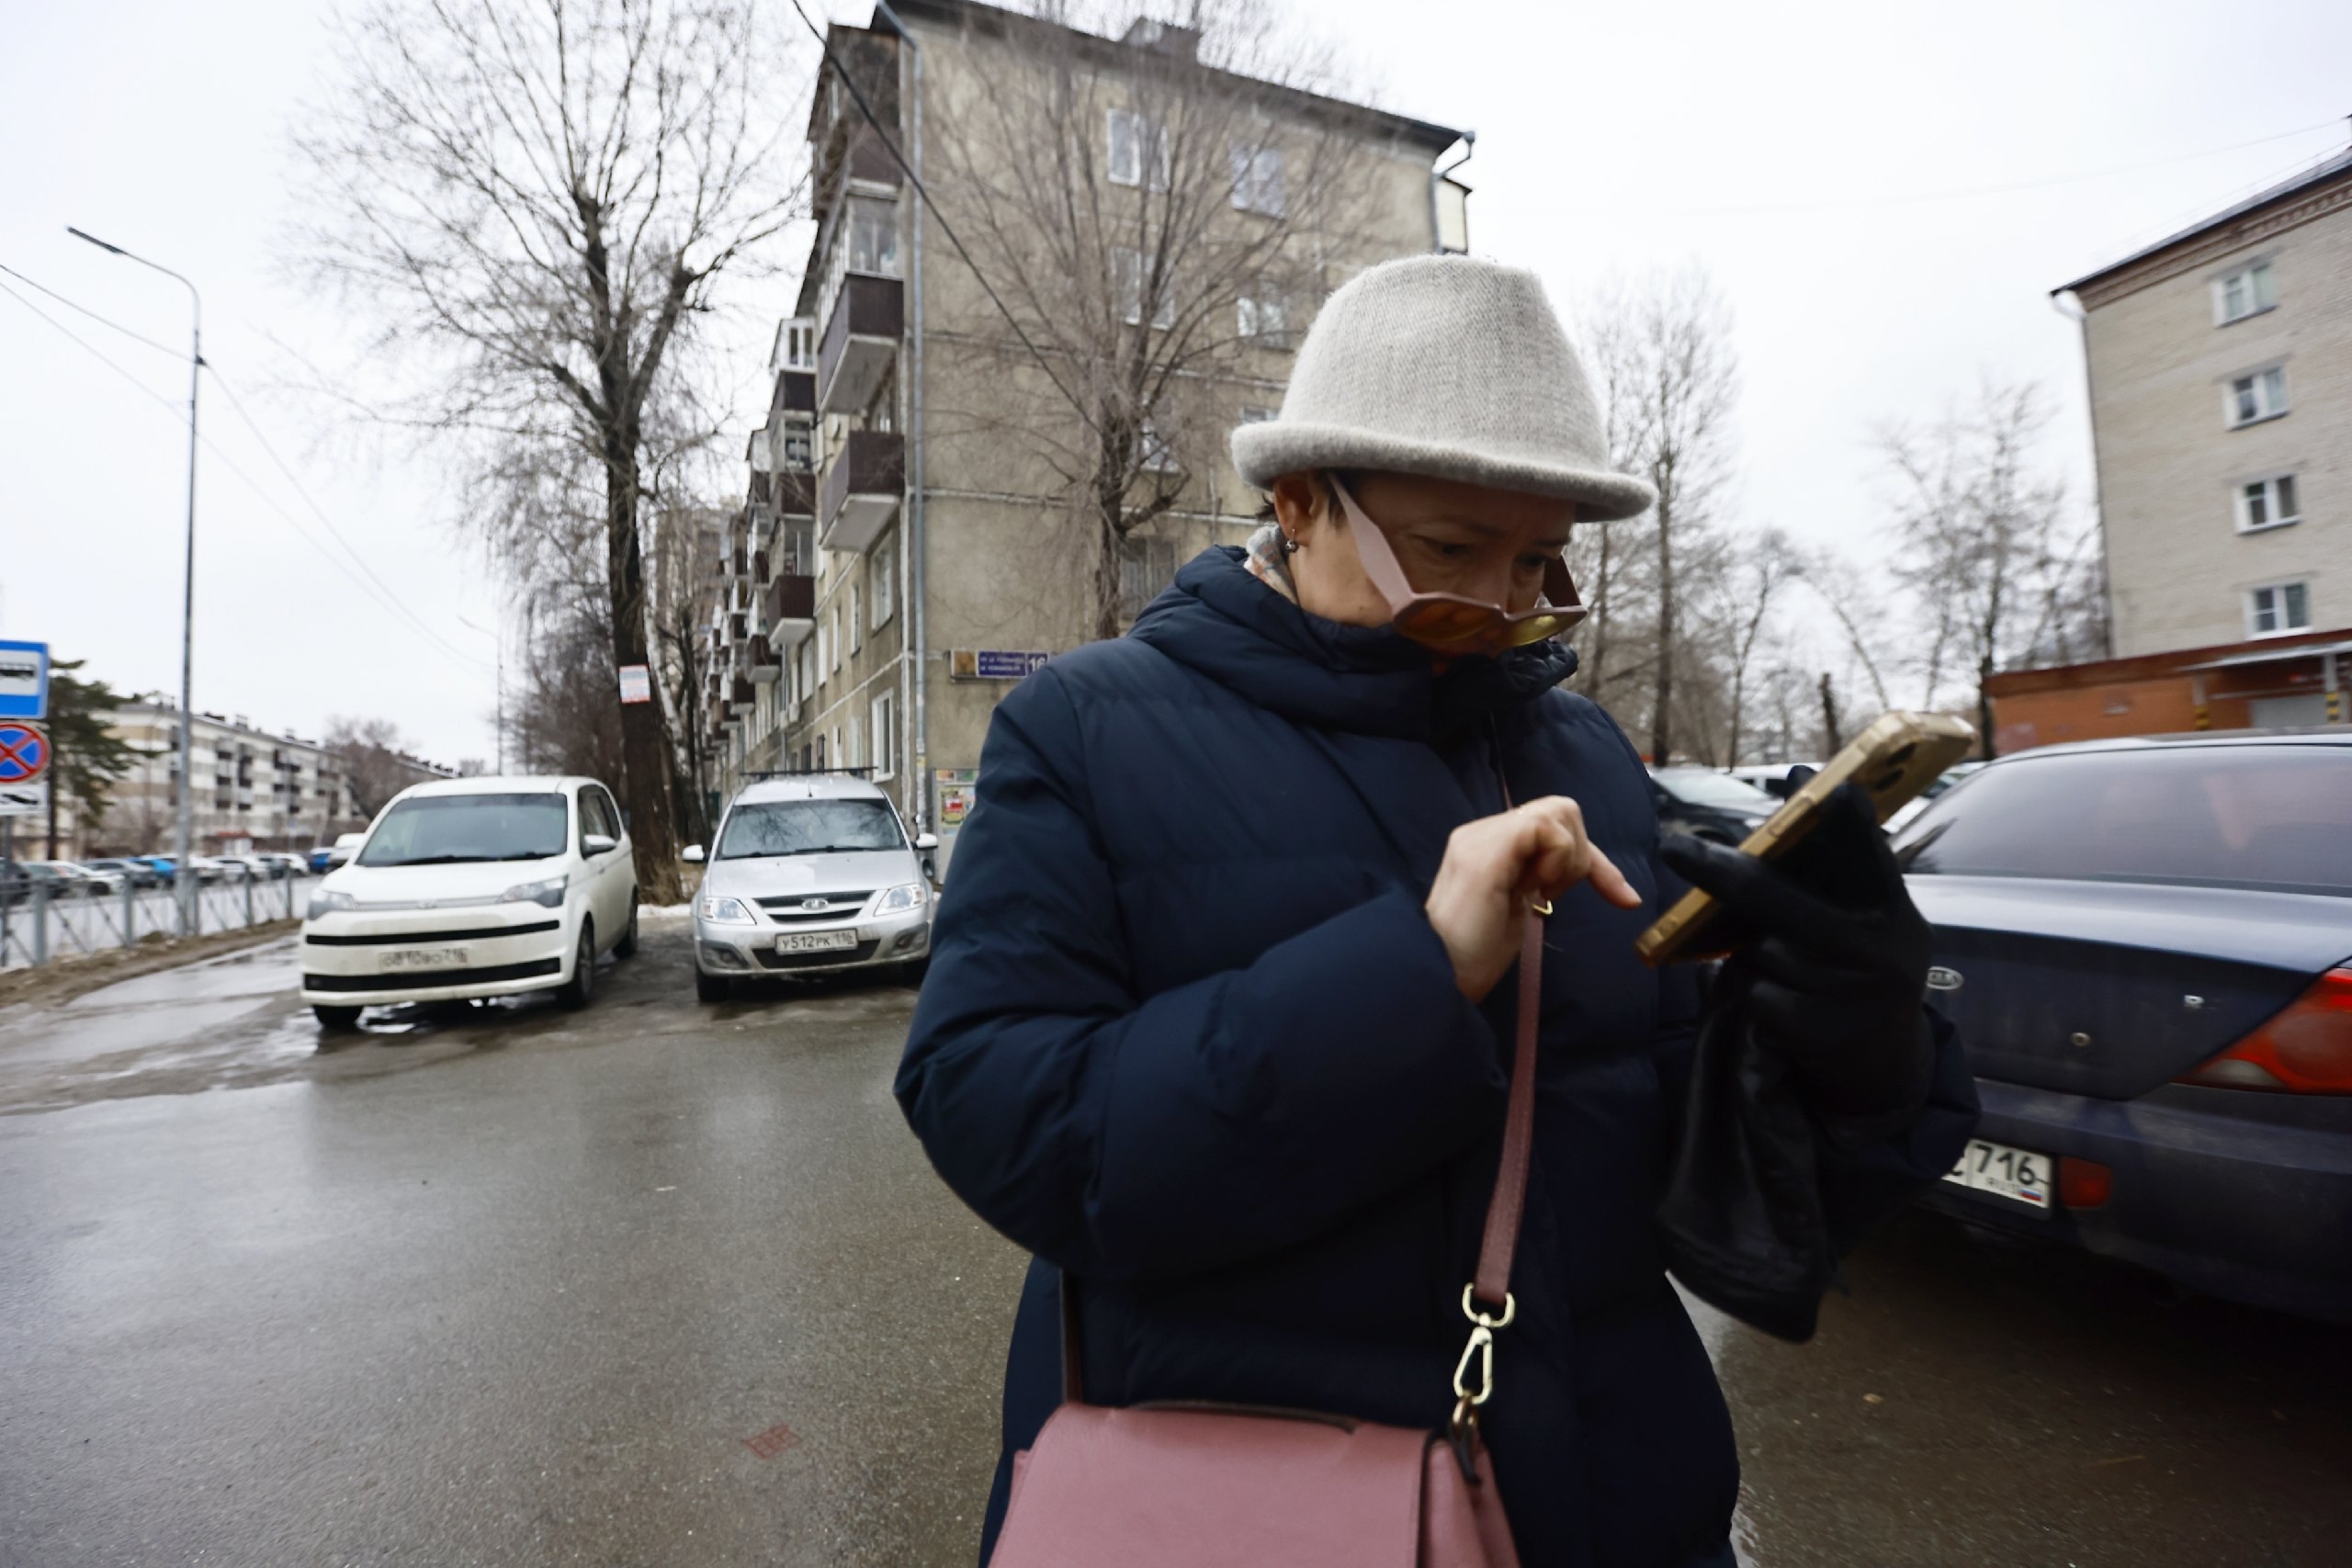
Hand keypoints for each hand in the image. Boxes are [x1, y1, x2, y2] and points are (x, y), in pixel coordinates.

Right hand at [1427, 797, 1641, 1000]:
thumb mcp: (1515, 912)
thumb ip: (1532, 882)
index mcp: (1487, 846)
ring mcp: (1481, 837)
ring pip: (1557, 812)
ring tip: (1537, 893)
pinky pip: (1545, 827)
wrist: (1435, 977)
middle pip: (1560, 809)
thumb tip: (1571, 869)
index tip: (1625, 900)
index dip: (1592, 859)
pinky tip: (1534, 889)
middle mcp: (1481, 832)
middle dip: (1578, 854)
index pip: (1551, 829)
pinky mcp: (1487, 849)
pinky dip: (1557, 859)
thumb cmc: (1471, 958)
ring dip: (1567, 858)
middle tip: (1551, 895)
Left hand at [1658, 783, 1932, 1119]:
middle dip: (1720, 872)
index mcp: (1891, 908)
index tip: (1838, 793)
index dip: (1854, 826)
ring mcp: (1849, 991)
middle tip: (1672, 847)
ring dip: (1752, 953)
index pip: (1871, 857)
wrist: (1881, 1058)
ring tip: (1788, 966)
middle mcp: (1880, 947)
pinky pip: (1755, 993)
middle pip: (1777, 899)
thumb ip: (1830, 864)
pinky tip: (1786, 1003)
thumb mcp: (1861, 915)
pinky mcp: (1816, 1030)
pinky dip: (1757, 993)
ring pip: (1758, 950)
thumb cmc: (1855, 961)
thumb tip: (1795, 779)